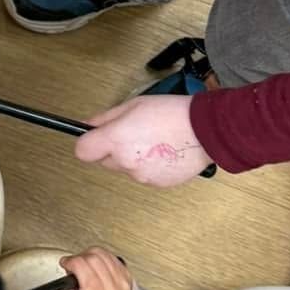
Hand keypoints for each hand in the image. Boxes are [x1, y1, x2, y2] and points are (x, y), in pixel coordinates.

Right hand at [55, 247, 132, 289]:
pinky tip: (92, 265)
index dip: (74, 264)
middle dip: (77, 259)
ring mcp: (123, 283)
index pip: (89, 280)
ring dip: (86, 256)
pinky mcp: (126, 274)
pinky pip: (109, 255)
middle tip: (71, 267)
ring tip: (81, 266)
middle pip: (95, 262)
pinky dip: (97, 256)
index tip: (65, 264)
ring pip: (101, 255)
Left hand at [75, 94, 211, 186]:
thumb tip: (87, 124)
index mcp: (116, 139)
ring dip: (132, 158)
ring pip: (125, 168)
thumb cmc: (172, 112)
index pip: (83, 151)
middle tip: (133, 133)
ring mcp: (140, 176)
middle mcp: (125, 161)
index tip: (95, 137)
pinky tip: (163, 151)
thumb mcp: (134, 105)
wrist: (206, 130)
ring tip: (154, 140)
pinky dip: (149, 166)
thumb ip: (106, 118)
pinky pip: (143, 175)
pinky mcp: (156, 184)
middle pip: (104, 160)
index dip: (88, 143)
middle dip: (113, 149)